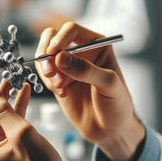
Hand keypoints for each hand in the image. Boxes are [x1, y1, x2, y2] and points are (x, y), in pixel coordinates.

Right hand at [35, 22, 144, 160]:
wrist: (110, 130)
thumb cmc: (117, 105)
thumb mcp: (109, 85)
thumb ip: (86, 70)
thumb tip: (60, 58)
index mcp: (97, 44)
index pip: (72, 30)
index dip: (59, 38)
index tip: (53, 53)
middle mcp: (80, 51)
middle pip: (52, 38)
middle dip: (46, 54)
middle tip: (51, 72)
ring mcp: (67, 66)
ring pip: (44, 56)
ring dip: (47, 71)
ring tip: (61, 88)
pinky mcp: (58, 80)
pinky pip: (44, 74)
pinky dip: (49, 83)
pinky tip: (63, 93)